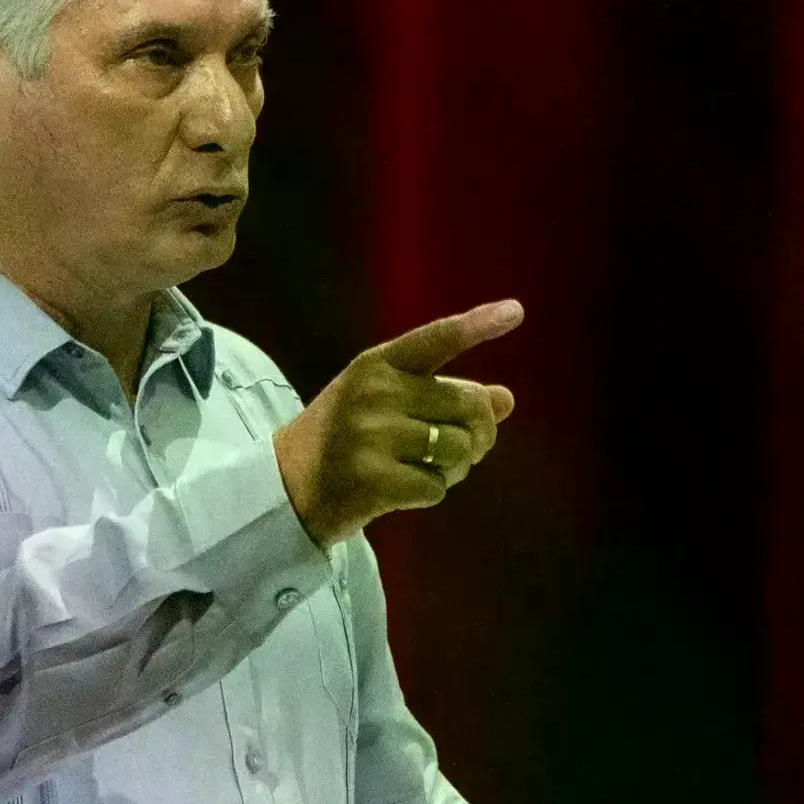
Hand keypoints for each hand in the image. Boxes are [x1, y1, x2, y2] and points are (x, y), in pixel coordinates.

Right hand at [272, 300, 522, 545]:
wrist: (287, 486)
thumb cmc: (344, 438)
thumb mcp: (386, 404)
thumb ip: (442, 398)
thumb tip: (506, 399)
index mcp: (377, 364)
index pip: (436, 338)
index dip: (478, 325)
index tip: (516, 311)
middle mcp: (375, 391)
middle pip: (469, 406)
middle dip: (476, 434)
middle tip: (454, 450)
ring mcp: (371, 434)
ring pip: (459, 449)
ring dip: (454, 468)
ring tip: (422, 468)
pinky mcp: (374, 478)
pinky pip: (438, 486)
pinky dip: (429, 493)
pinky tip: (399, 489)